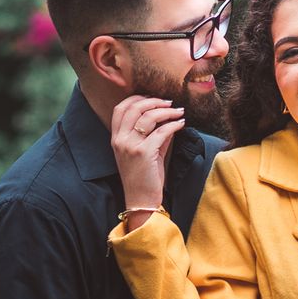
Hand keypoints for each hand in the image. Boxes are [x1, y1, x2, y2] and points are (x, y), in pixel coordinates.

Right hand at [109, 95, 185, 212]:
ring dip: (166, 111)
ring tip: (178, 111)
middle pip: (134, 108)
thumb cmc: (143, 177)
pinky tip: (181, 124)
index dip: (136, 98)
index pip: (120, 108)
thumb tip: (167, 116)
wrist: (141, 201)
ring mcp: (130, 146)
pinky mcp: (143, 153)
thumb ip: (153, 133)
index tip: (152, 98)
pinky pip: (161, 131)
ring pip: (148, 116)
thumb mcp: (144, 151)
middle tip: (169, 102)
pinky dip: (174, 124)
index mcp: (116, 138)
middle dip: (154, 101)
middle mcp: (120, 140)